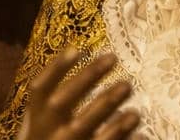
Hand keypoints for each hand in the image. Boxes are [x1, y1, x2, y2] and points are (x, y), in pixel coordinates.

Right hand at [23, 49, 137, 139]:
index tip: (77, 49)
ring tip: (136, 113)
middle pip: (69, 102)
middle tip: (117, 66)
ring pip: (94, 133)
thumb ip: (52, 96)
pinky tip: (141, 135)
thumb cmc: (47, 139)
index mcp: (37, 119)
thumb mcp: (39, 121)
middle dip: (92, 81)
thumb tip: (74, 50)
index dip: (56, 68)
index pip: (41, 88)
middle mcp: (51, 132)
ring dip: (118, 122)